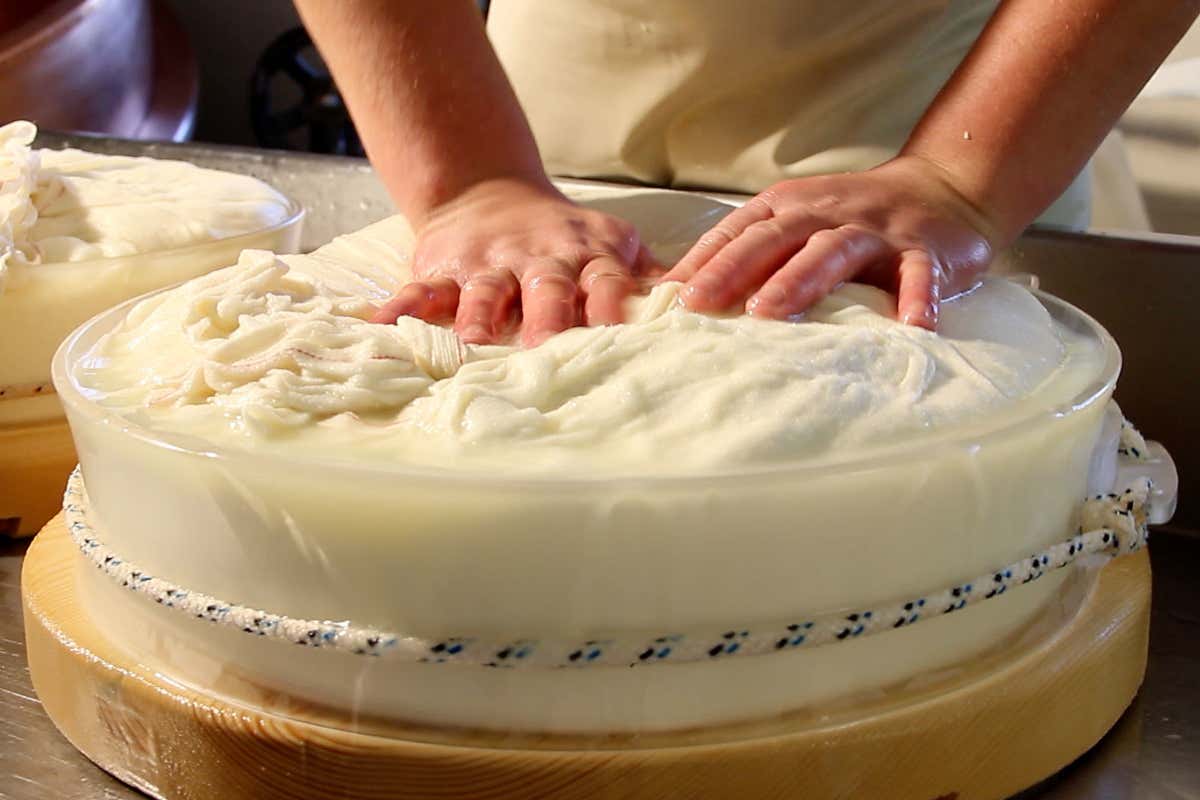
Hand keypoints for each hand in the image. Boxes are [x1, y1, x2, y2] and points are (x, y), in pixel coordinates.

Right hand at [371, 178, 658, 345]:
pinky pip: (420, 291)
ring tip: (471, 344)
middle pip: (546, 288)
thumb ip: (650, 278)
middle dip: (547, 318)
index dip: (613, 304)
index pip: (606, 281)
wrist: (490, 195)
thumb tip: (714, 304)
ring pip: (484, 291)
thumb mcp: (611, 246)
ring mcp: (489, 263)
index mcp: (588, 256)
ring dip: (477, 315)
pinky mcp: (445, 269)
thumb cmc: (563, 239)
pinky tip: (378, 330)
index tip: (622, 335)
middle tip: (546, 351)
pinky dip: (400, 309)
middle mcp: (540, 259)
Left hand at [662, 156, 998, 328]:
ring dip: (799, 280)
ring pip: (833, 250)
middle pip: (775, 237)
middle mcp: (826, 212)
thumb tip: (681, 297)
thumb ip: (749, 253)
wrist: (941, 190)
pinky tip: (909, 328)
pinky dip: (915, 299)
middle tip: (700, 304)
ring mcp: (875, 230)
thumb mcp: (796, 224)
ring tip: (768, 312)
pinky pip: (919, 274)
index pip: (739, 231)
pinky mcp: (924, 250)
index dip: (703, 261)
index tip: (668, 296)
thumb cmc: (850, 219)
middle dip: (734, 269)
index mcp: (788, 207)